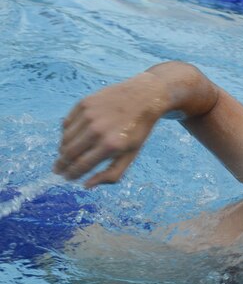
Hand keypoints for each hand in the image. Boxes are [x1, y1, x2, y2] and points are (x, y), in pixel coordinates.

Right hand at [53, 73, 168, 187]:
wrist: (143, 98)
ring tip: (66, 155)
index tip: (67, 178)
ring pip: (65, 138)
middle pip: (69, 153)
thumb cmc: (137, 130)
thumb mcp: (131, 155)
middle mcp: (97, 130)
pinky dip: (66, 133)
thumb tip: (86, 185)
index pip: (81, 165)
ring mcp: (89, 115)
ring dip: (63, 150)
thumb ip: (112, 174)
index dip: (71, 174)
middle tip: (58, 170)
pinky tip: (71, 138)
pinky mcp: (84, 103)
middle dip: (61, 165)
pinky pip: (67, 123)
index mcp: (110, 145)